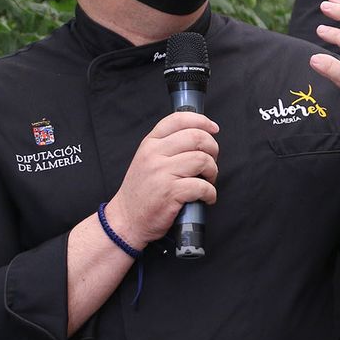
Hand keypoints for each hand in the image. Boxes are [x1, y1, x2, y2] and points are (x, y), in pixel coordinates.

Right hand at [104, 111, 218, 248]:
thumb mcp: (147, 160)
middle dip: (213, 149)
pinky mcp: (170, 192)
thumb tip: (200, 137)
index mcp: (150, 143)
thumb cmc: (142, 192)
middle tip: (210, 163)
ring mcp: (161, 173)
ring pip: (202, 160)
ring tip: (207, 182)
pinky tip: (206, 198)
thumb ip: (167, 146)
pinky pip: (202, 186)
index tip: (213, 129)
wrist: (126, 220)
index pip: (178, 119)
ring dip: (213, 172)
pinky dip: (210, 193)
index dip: (201, 121)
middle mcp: (154, 154)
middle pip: (197, 137)